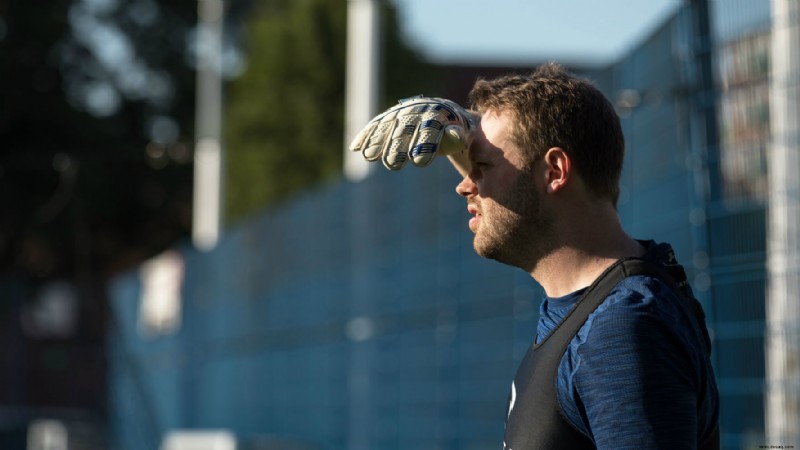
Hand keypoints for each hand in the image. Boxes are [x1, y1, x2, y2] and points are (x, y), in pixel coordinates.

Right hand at [349, 96, 477, 169]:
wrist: (443, 112)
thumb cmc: (455, 128)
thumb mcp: (463, 132)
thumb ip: (457, 135)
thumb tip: (454, 135)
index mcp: (438, 113)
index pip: (431, 129)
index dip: (425, 145)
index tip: (420, 163)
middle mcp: (417, 110)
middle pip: (406, 130)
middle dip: (398, 147)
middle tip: (394, 165)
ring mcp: (401, 112)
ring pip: (388, 127)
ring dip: (378, 141)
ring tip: (370, 157)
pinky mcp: (389, 117)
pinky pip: (376, 125)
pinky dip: (365, 135)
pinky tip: (355, 148)